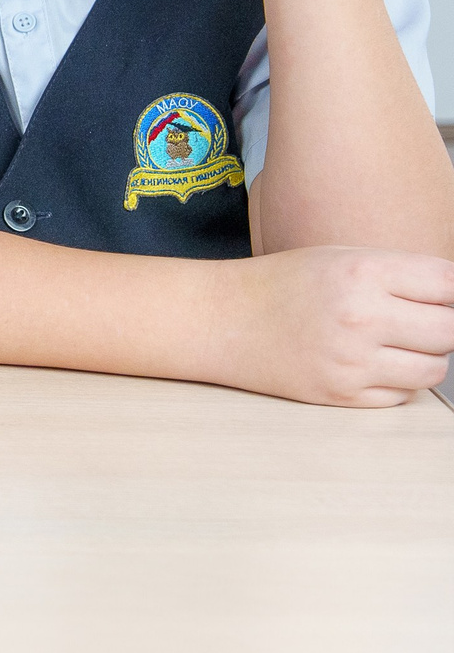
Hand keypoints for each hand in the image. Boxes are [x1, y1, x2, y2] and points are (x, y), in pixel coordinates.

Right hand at [217, 247, 453, 406]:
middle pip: (450, 331)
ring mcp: (352, 361)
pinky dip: (397, 381)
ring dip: (424, 356)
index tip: (444, 296)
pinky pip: (402, 394)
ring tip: (394, 341)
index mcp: (361, 272)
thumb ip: (402, 276)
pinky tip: (370, 361)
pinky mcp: (342, 394)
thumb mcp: (341, 258)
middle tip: (418, 319)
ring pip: (433, 368)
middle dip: (443, 325)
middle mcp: (360, 317)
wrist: (221, 319)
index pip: (449, 285)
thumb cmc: (282, 284)